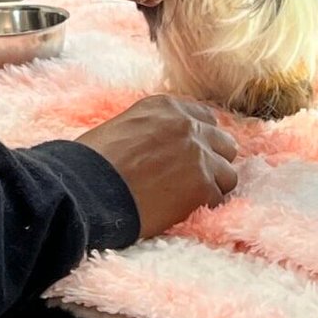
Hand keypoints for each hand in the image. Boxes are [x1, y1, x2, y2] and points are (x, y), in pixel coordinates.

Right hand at [78, 95, 239, 237]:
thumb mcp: (126, 125)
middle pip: (224, 143)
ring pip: (228, 174)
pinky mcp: (202, 186)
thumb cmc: (95, 160)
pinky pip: (218, 200)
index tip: (191, 154)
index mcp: (167, 107)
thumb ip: (155, 128)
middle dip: (213, 160)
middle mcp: (188, 125)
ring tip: (188, 198)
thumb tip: (167, 144)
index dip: (200, 139)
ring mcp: (199, 155)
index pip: (205, 118)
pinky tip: (182, 211)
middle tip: (193, 179)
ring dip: (212, 186)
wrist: (89, 188)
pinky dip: (203, 208)